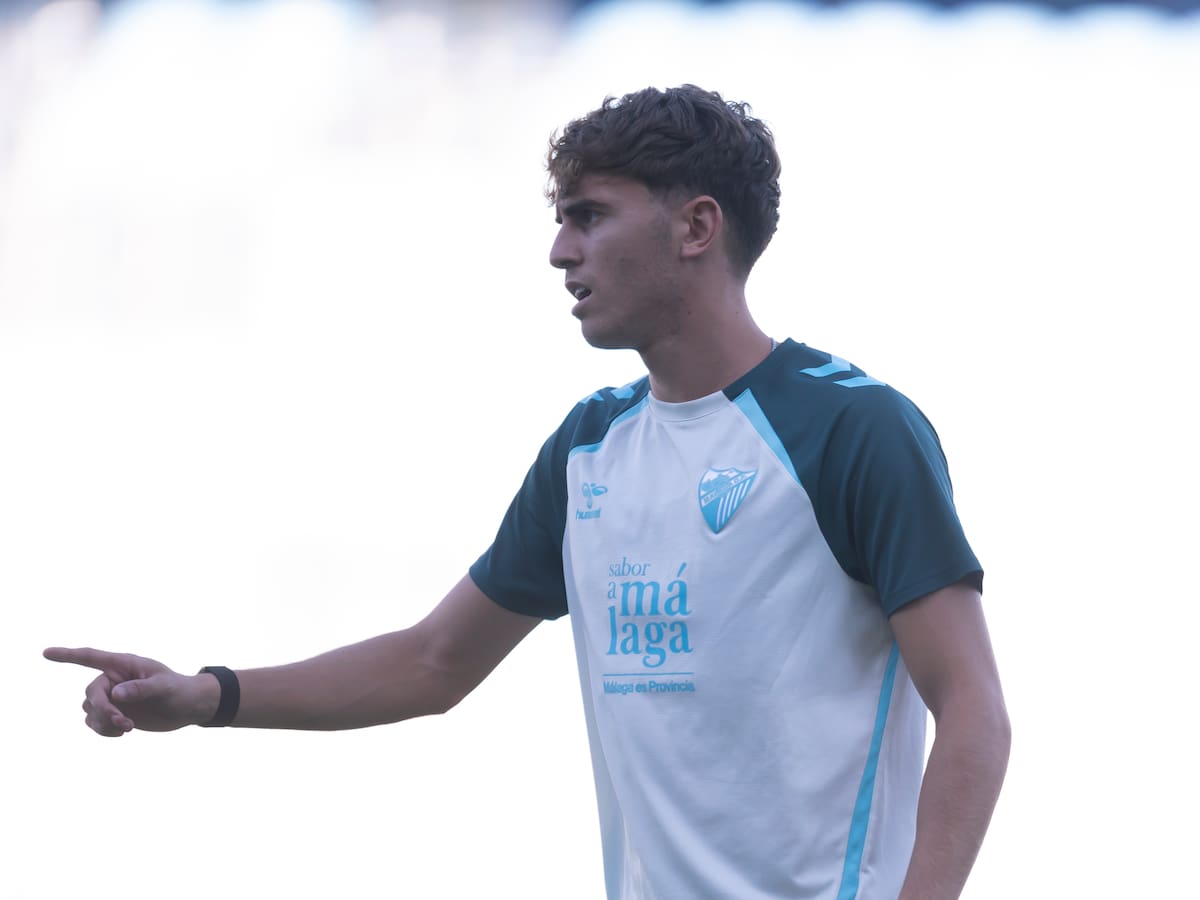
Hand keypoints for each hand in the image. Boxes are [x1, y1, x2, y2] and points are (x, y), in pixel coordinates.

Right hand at [43, 647, 216, 736]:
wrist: (187, 707)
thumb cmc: (178, 690)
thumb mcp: (163, 687)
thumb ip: (140, 689)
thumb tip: (115, 694)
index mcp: (123, 664)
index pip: (91, 657)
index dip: (67, 655)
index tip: (45, 653)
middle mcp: (113, 679)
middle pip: (91, 693)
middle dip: (103, 710)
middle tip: (124, 723)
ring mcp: (112, 696)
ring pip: (90, 710)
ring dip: (104, 722)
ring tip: (127, 728)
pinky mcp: (114, 713)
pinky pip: (94, 722)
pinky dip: (103, 730)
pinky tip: (122, 732)